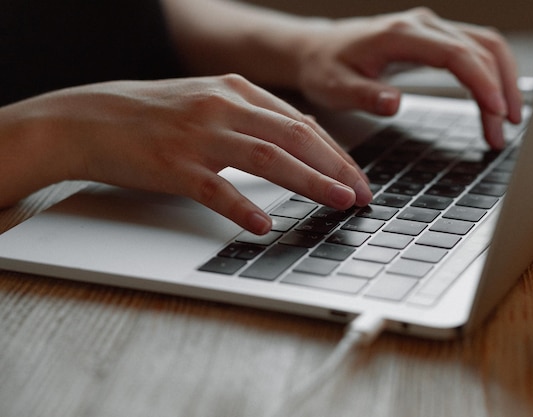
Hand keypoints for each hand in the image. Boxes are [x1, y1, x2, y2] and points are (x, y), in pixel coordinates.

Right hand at [0, 75, 371, 233]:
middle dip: (337, 167)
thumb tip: (296, 145)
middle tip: (362, 194)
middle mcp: (223, 106)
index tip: (357, 176)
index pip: (300, 123)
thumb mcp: (208, 103)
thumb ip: (250, 119)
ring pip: (268, 157)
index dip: (335, 152)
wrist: (88, 118)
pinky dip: (243, 208)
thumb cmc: (151, 114)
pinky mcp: (174, 164)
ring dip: (310, 182)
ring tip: (338, 203)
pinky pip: (216, 189)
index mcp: (236, 90)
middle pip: (296, 136)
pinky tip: (264, 226)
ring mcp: (199, 134)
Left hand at [294, 8, 522, 148]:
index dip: (482, 82)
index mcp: (400, 35)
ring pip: (486, 45)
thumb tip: (395, 104)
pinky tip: (495, 101)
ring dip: (504, 81)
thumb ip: (364, 96)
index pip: (456, 54)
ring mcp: (431, 29)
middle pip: (480, 49)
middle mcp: (422, 25)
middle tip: (502, 133)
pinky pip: (476, 49)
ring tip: (508, 121)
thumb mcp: (335, 88)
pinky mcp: (435, 39)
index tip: (496, 112)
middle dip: (499, 91)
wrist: (319, 50)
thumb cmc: (326, 69)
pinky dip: (492, 74)